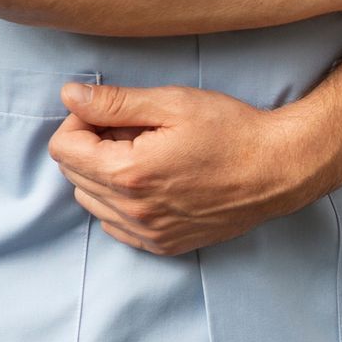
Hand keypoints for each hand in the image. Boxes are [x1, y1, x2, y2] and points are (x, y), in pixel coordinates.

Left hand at [48, 83, 321, 255]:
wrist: (279, 169)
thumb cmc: (231, 131)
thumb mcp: (173, 103)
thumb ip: (114, 102)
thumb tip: (69, 96)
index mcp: (129, 172)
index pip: (63, 149)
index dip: (80, 121)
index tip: (111, 113)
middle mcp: (133, 210)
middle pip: (73, 176)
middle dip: (91, 147)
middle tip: (132, 131)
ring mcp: (149, 233)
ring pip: (92, 203)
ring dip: (104, 176)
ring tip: (145, 156)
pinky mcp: (164, 244)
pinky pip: (117, 226)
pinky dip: (122, 204)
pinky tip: (153, 183)